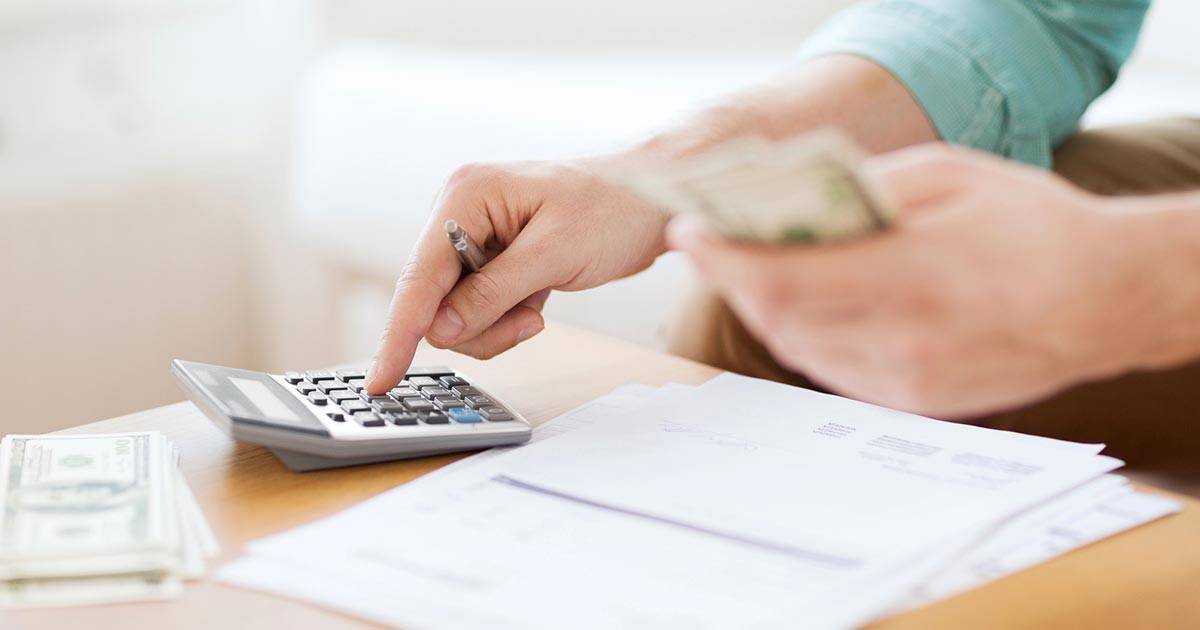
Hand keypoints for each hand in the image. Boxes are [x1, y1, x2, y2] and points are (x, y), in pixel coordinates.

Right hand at [365, 159, 667, 393]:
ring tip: (539, 307)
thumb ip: (493, 293)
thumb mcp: (554, 254)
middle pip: (433, 301)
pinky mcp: (490, 259)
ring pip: (455, 313)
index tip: (380, 380)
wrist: (654, 198)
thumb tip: (440, 330)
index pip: (418, 276)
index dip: (399, 332)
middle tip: (530, 321)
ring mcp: (472, 237)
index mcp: (464, 195)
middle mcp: (458, 212)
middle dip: (478, 325)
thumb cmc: (613, 209)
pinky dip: (505, 319)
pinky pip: (477, 309)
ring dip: (496, 325)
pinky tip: (538, 300)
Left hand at [667, 144, 1143, 417]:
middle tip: (714, 248)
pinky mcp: (917, 403)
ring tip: (751, 271)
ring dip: (767, 310)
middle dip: (736, 281)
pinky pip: (835, 370)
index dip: (724, 259)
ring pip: (800, 349)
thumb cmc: (1034, 227)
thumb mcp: (949, 177)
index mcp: (911, 277)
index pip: (782, 279)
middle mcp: (903, 341)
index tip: (690, 234)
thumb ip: (865, 190)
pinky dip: (807, 336)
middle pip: (779, 320)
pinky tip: (806, 306)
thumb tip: (792, 201)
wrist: (1108, 299)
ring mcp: (908, 382)